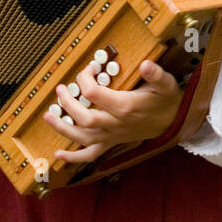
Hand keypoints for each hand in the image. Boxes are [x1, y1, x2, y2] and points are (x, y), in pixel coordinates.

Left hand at [41, 58, 183, 165]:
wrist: (173, 121)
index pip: (95, 94)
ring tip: (48, 116)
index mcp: (126, 107)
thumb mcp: (166, 84)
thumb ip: (156, 74)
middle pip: (84, 118)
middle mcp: (116, 124)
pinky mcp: (111, 142)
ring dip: (62, 128)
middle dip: (68, 104)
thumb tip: (147, 64)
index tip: (89, 69)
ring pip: (82, 137)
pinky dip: (73, 157)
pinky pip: (91, 155)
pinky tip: (58, 155)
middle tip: (61, 89)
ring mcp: (112, 136)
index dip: (85, 79)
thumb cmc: (166, 100)